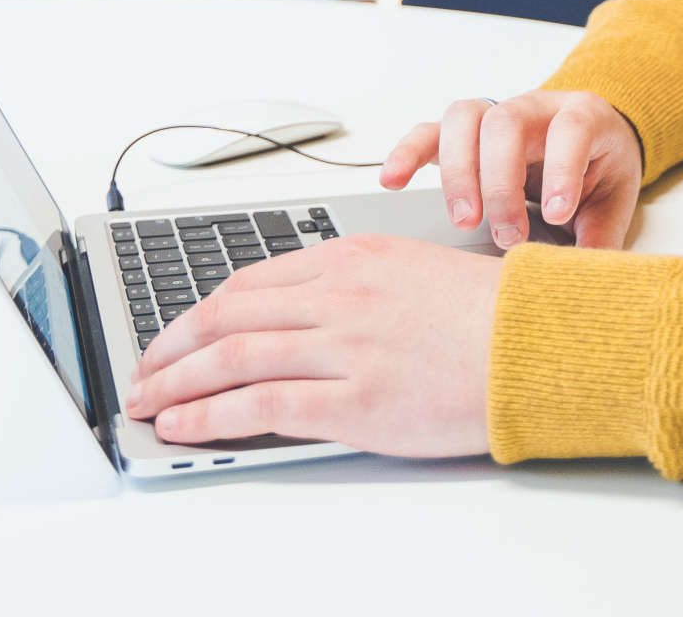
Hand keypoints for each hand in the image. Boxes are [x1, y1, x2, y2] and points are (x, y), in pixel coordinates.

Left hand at [123, 235, 500, 454]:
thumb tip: (307, 314)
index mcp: (352, 257)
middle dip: (171, 346)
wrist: (540, 343)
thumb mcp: (415, 271)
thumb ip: (356, 286)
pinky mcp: (354, 400)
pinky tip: (185, 425)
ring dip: (176, 382)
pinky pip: (260, 405)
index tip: (177, 332)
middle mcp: (339, 294)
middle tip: (143, 371)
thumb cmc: (491, 314)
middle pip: (227, 316)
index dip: (200, 311)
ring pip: (232, 357)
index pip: (251, 281)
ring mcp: (343, 347)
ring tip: (146, 403)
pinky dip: (210, 414)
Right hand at [382, 90, 642, 248]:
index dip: (561, 169)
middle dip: (500, 182)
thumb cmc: (601, 168)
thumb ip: (600, 235)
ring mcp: (496, 113)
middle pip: (507, 123)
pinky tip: (393, 180)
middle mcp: (536, 106)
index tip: (555, 215)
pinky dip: (408, 153)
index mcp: (584, 116)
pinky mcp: (464, 132)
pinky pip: (428, 132)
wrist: (592, 139)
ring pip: (464, 119)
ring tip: (464, 220)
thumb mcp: (614, 199)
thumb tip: (583, 281)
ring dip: (458, 172)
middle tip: (507, 234)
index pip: (571, 129)